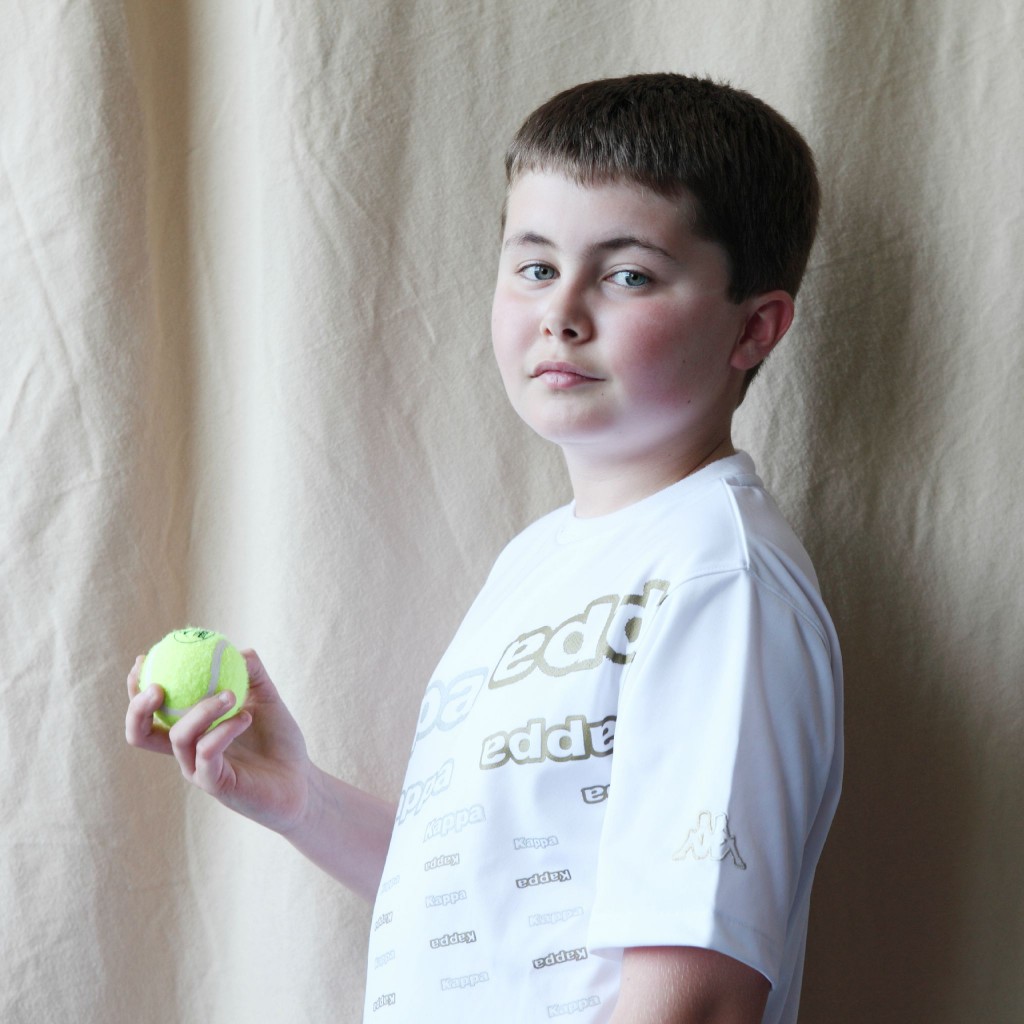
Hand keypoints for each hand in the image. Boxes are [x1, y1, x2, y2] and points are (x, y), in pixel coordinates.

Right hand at [125, 649, 312, 835]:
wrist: (301, 778)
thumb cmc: (278, 739)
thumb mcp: (266, 697)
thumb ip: (251, 671)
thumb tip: (235, 648)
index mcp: (190, 731)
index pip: (150, 712)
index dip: (136, 688)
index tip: (143, 660)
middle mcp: (187, 752)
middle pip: (141, 734)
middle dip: (138, 707)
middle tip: (157, 685)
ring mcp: (198, 770)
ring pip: (179, 737)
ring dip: (201, 710)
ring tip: (230, 694)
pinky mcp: (215, 785)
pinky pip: (207, 753)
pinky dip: (223, 730)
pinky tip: (246, 717)